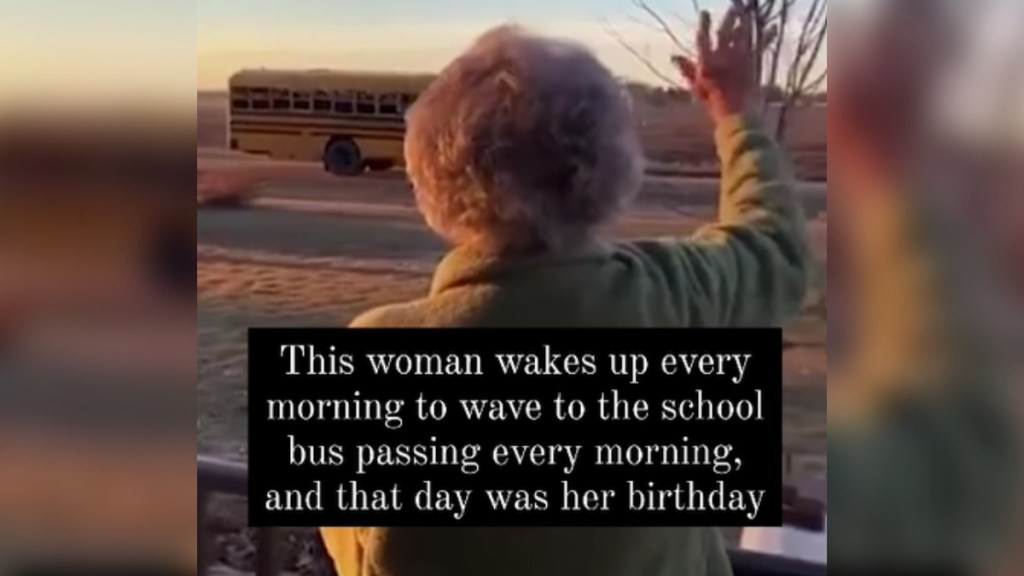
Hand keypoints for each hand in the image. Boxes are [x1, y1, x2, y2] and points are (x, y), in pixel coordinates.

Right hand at [672, 1, 769, 123]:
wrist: (735, 115)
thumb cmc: (713, 104)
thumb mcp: (697, 88)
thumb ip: (687, 70)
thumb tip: (675, 57)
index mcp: (706, 63)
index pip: (703, 39)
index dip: (704, 25)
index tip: (705, 13)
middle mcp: (723, 58)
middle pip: (725, 32)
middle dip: (729, 18)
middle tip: (734, 6)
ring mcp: (739, 60)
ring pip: (742, 35)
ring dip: (745, 22)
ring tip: (748, 12)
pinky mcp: (753, 64)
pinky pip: (759, 46)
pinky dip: (767, 37)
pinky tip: (772, 28)